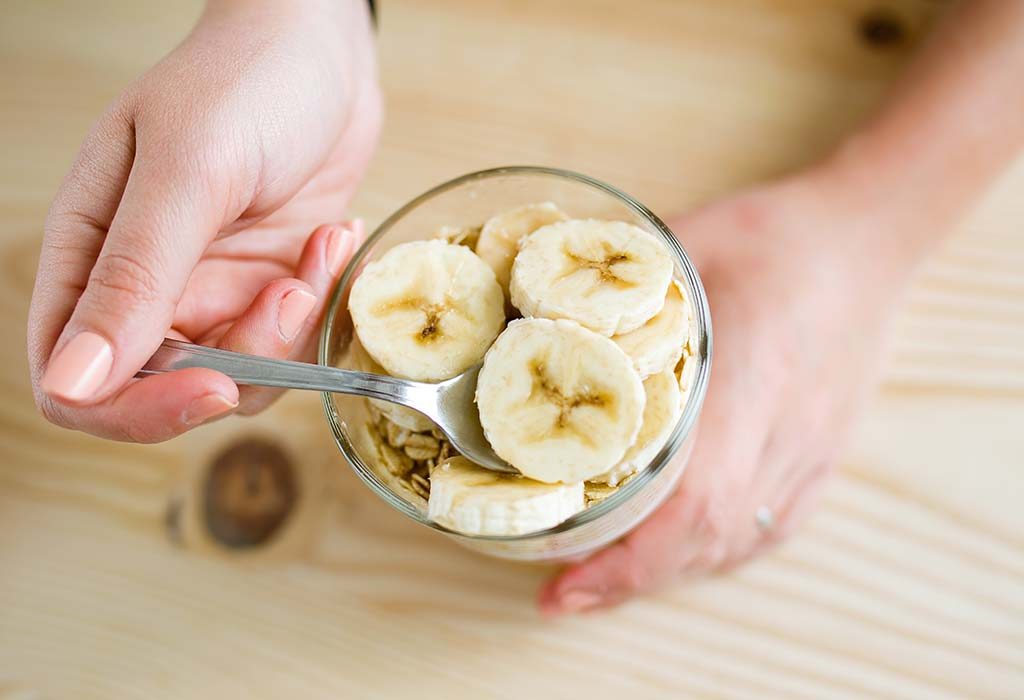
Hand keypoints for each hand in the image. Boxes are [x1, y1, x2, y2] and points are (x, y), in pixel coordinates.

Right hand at [28, 0, 380, 441]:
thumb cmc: (242, 82)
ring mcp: (213, 289)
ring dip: (292, 330)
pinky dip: (322, 302)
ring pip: (244, 375)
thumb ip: (133, 275)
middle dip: (242, 362)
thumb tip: (73, 380)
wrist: (319, 47)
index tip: (213, 385)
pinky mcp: (270, 285)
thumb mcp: (187, 171)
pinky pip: (293, 340)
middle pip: (170, 391)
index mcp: (90, 256)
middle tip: (288, 292)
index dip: (137, 410)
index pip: (77, 384)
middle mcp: (147, 287)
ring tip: (319, 246)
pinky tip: (334, 234)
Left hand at [539, 173, 910, 612]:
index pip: (695, 498)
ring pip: (736, 542)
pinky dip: (710, 553)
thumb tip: (540, 306)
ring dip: (664, 574)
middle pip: (707, 539)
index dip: (630, 558)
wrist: (868, 240)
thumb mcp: (690, 240)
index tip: (565, 585)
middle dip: (628, 581)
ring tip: (600, 584)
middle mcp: (786, 431)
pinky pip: (767, 528)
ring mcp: (811, 451)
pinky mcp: (822, 455)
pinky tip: (674, 558)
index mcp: (753, 378)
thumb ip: (619, 285)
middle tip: (559, 595)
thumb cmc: (780, 234)